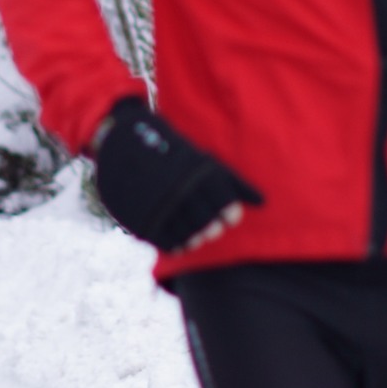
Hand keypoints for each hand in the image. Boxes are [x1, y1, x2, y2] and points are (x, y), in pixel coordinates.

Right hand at [92, 99, 263, 251]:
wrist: (124, 143)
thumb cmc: (173, 152)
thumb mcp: (204, 161)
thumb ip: (235, 182)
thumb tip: (263, 202)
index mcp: (200, 175)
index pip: (228, 208)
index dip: (230, 215)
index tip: (226, 215)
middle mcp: (182, 192)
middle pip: (210, 227)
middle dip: (212, 228)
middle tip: (209, 225)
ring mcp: (161, 208)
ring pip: (190, 238)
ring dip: (195, 238)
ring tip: (193, 231)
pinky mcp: (143, 220)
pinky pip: (168, 243)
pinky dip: (177, 244)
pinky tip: (178, 237)